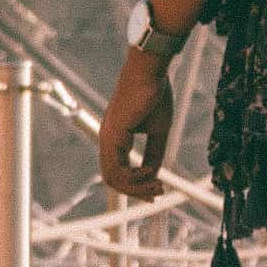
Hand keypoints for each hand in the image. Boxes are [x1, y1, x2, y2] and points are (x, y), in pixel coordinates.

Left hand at [97, 39, 174, 202]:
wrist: (150, 73)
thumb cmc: (154, 96)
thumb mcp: (158, 131)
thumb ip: (154, 153)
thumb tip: (154, 174)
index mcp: (116, 139)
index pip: (119, 172)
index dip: (136, 186)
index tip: (157, 190)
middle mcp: (107, 140)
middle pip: (113, 180)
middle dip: (136, 191)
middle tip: (158, 193)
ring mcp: (108, 138)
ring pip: (113, 178)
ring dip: (136, 188)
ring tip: (157, 186)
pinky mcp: (113, 135)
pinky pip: (117, 168)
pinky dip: (133, 177)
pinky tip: (149, 172)